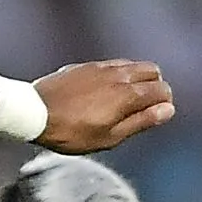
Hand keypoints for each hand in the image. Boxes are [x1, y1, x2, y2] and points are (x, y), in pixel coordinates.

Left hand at [34, 60, 174, 153]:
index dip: (165, 103)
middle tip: (145, 106)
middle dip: (156, 86)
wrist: (34, 113)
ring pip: (133, 64)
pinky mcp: (85, 65)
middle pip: (152, 71)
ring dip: (138, 78)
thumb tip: (168, 110)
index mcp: (127, 94)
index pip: (162, 89)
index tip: (156, 115)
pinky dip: (120, 74)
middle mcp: (118, 74)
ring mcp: (100, 67)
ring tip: (126, 100)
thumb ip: (141, 122)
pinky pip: (113, 64)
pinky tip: (107, 90)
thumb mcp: (109, 137)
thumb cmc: (71, 132)